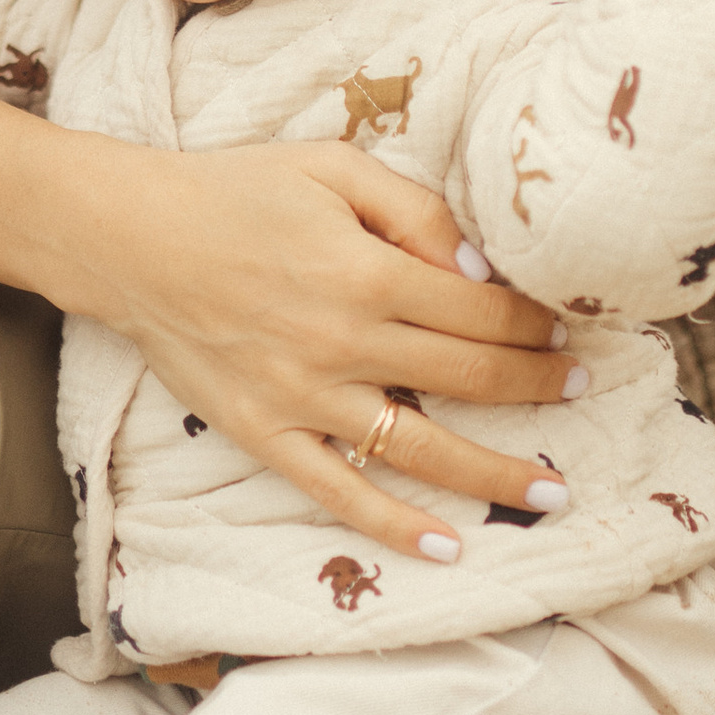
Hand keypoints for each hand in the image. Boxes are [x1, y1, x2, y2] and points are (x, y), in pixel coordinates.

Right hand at [73, 135, 579, 564]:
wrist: (130, 237)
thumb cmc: (234, 190)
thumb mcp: (330, 168)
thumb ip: (414, 210)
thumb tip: (481, 267)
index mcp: (366, 271)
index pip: (479, 309)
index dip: (533, 321)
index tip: (565, 327)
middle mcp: (344, 343)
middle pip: (468, 377)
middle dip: (537, 385)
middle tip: (585, 389)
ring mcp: (304, 398)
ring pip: (422, 449)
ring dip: (496, 473)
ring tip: (553, 492)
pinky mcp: (264, 434)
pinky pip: (339, 493)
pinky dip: (394, 526)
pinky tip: (447, 547)